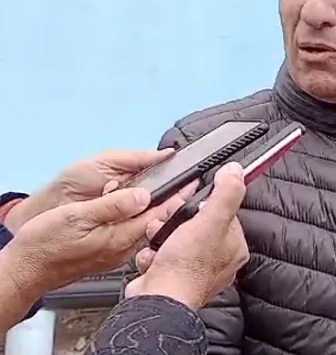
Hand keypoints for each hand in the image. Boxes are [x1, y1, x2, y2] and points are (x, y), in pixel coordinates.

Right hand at [3, 172, 195, 295]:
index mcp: (120, 237)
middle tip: (189, 183)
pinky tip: (142, 209)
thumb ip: (113, 206)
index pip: (159, 214)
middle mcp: (123, 247)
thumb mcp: (79, 217)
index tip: (193, 181)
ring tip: (172, 191)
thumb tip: (143, 195)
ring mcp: (117, 252)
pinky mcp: (109, 253)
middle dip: (174, 202)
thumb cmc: (46, 245)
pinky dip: (143, 219)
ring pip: (147, 227)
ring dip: (159, 209)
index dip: (178, 196)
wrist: (26, 270)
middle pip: (158, 221)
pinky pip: (133, 234)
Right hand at [125, 162, 249, 309]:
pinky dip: (152, 255)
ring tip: (157, 242)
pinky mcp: (172, 278)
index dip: (202, 205)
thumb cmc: (186, 267)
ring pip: (175, 239)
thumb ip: (226, 194)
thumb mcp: (210, 221)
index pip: (222, 212)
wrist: (157, 301)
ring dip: (160, 236)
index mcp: (233, 248)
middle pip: (195, 224)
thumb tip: (236, 171)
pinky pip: (160, 256)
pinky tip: (153, 259)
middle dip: (175, 222)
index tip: (189, 206)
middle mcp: (217, 261)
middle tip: (168, 225)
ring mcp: (194, 271)